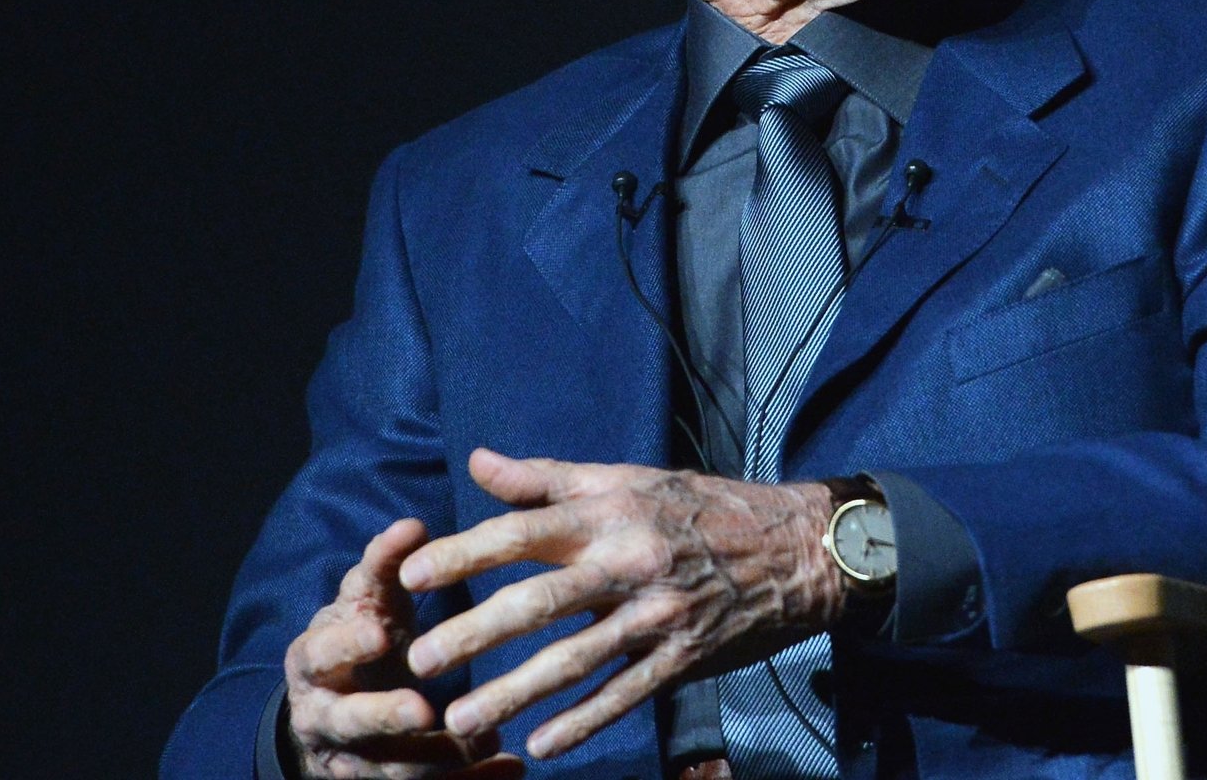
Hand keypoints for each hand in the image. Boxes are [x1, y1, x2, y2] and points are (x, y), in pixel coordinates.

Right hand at [283, 518, 525, 778]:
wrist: (329, 707)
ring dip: (437, 757)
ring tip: (487, 739)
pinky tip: (513, 769)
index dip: (345, 645)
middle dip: (384, 716)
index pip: (321, 654)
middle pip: (349, 722)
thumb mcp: (363, 601)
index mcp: (315, 662)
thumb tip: (413, 524)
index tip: (378, 631)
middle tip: (423, 708)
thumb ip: (384, 566)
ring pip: (389, 767)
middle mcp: (324, 715)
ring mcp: (351, 759)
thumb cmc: (358, 635)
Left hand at [399, 448, 845, 759]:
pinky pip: (626, 693)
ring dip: (514, 690)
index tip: (412, 577)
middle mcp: (630, 561)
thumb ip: (548, 478)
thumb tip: (478, 462)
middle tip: (420, 660)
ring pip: (575, 659)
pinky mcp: (684, 656)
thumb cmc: (702, 507)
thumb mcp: (629, 480)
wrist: (794, 548)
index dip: (465, 554)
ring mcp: (658, 614)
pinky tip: (542, 743)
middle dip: (475, 631)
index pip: (523, 531)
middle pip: (540, 600)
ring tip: (462, 716)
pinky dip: (584, 720)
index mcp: (611, 512)